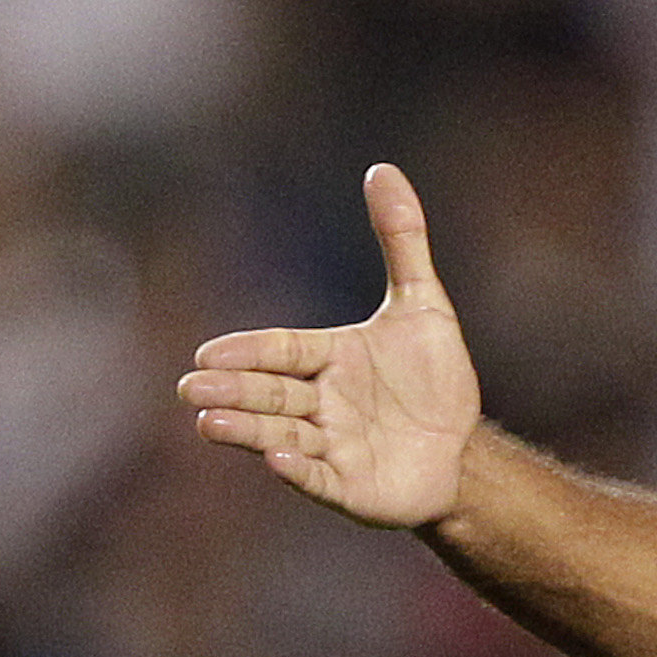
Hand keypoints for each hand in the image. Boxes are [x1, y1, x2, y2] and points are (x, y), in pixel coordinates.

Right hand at [178, 164, 481, 527]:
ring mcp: (332, 447)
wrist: (464, 450)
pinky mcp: (349, 487)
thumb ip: (401, 241)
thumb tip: (382, 168)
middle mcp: (321, 404)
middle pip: (270, 394)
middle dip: (232, 390)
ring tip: (209, 422)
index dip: (250, 351)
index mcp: (329, 358)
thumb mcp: (423, 305)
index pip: (282, 350)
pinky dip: (299, 470)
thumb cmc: (435, 380)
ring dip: (246, 430)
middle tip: (192, 387)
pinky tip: (278, 460)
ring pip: (280, 435)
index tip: (209, 350)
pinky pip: (320, 477)